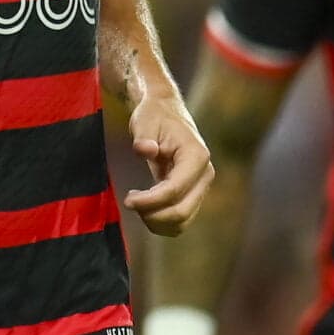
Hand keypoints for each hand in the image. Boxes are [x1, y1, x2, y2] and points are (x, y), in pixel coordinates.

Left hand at [124, 90, 212, 234]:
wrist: (165, 112)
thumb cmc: (154, 116)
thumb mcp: (145, 121)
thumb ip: (144, 137)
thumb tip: (145, 149)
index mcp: (196, 156)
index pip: (174, 190)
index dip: (150, 201)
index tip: (128, 199)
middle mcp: (204, 174)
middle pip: (181, 212)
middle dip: (152, 215)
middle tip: (130, 201)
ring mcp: (201, 187)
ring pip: (182, 222)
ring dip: (156, 221)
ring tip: (137, 203)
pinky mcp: (193, 195)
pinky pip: (180, 221)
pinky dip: (161, 222)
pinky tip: (145, 207)